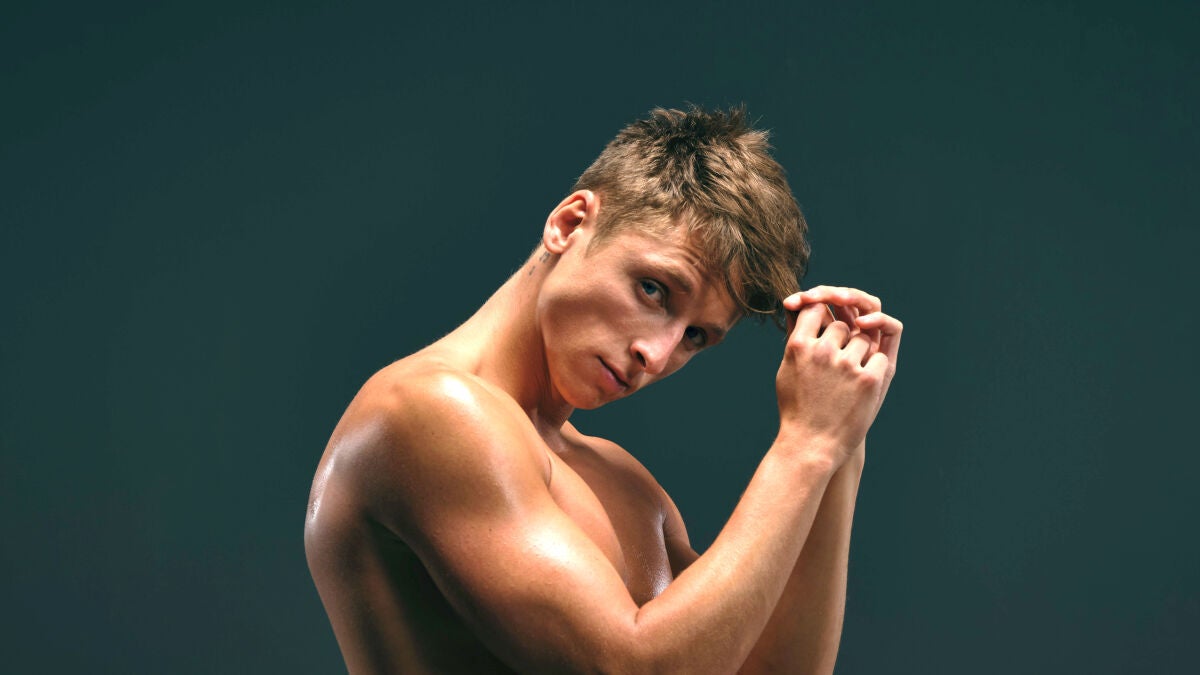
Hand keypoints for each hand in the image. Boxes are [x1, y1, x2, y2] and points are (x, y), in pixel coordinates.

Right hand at [775, 286, 902, 458]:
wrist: (811, 446)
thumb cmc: (796, 408)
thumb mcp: (786, 371)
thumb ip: (796, 340)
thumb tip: (797, 312)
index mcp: (799, 346)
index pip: (816, 310)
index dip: (823, 317)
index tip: (825, 331)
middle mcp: (823, 352)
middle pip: (843, 325)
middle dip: (844, 339)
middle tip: (838, 362)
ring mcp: (847, 365)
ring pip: (864, 339)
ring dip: (860, 354)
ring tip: (848, 379)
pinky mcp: (868, 380)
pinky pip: (879, 358)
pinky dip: (874, 369)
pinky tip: (861, 388)